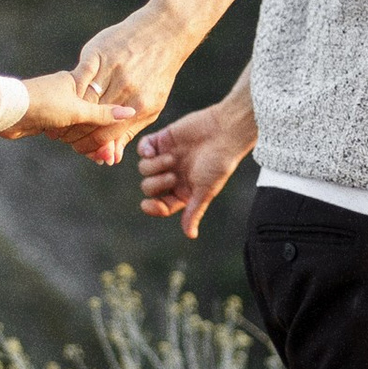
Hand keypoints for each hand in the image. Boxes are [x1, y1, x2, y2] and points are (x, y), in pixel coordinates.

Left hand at [7, 68, 140, 162]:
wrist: (8, 111)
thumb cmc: (43, 103)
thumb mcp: (78, 110)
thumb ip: (104, 114)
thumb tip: (131, 112)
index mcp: (78, 82)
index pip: (103, 100)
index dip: (113, 120)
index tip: (121, 140)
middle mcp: (70, 93)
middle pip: (93, 116)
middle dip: (103, 137)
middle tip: (111, 157)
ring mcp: (59, 107)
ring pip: (81, 126)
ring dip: (91, 142)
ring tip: (103, 159)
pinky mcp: (48, 120)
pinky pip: (69, 133)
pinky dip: (78, 143)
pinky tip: (87, 154)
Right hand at [73, 3, 192, 136]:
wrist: (164, 33)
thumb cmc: (156, 74)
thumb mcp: (151, 106)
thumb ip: (128, 132)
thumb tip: (110, 158)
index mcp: (139, 107)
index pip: (106, 136)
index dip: (89, 147)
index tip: (78, 148)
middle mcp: (125, 89)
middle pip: (91, 120)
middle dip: (75, 134)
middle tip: (64, 137)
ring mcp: (112, 70)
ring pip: (82, 100)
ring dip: (68, 114)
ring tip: (60, 122)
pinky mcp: (98, 53)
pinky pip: (78, 76)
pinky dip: (69, 90)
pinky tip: (63, 98)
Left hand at [137, 92, 255, 238]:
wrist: (224, 132)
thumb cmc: (219, 163)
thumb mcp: (206, 190)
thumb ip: (194, 211)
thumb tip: (190, 236)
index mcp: (183, 191)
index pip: (161, 204)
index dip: (152, 207)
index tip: (148, 205)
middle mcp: (173, 175)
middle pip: (149, 187)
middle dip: (156, 183)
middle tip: (173, 174)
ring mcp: (166, 157)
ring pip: (143, 168)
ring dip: (154, 165)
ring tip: (172, 158)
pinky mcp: (163, 140)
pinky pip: (143, 147)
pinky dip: (145, 150)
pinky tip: (154, 150)